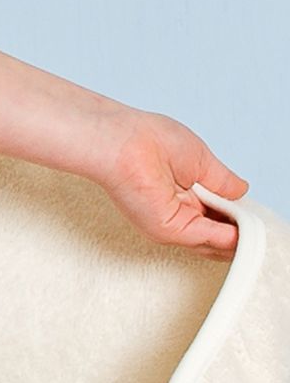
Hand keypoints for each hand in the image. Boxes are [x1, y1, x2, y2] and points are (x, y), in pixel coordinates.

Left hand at [97, 109, 246, 261]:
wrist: (125, 141)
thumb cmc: (151, 141)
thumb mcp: (202, 162)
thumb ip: (223, 182)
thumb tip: (241, 192)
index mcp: (185, 195)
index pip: (217, 216)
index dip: (237, 217)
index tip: (252, 217)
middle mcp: (177, 212)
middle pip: (217, 233)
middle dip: (241, 230)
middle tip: (258, 228)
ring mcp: (172, 223)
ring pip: (216, 241)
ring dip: (241, 237)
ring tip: (257, 230)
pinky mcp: (168, 229)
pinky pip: (208, 238)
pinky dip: (230, 237)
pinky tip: (245, 232)